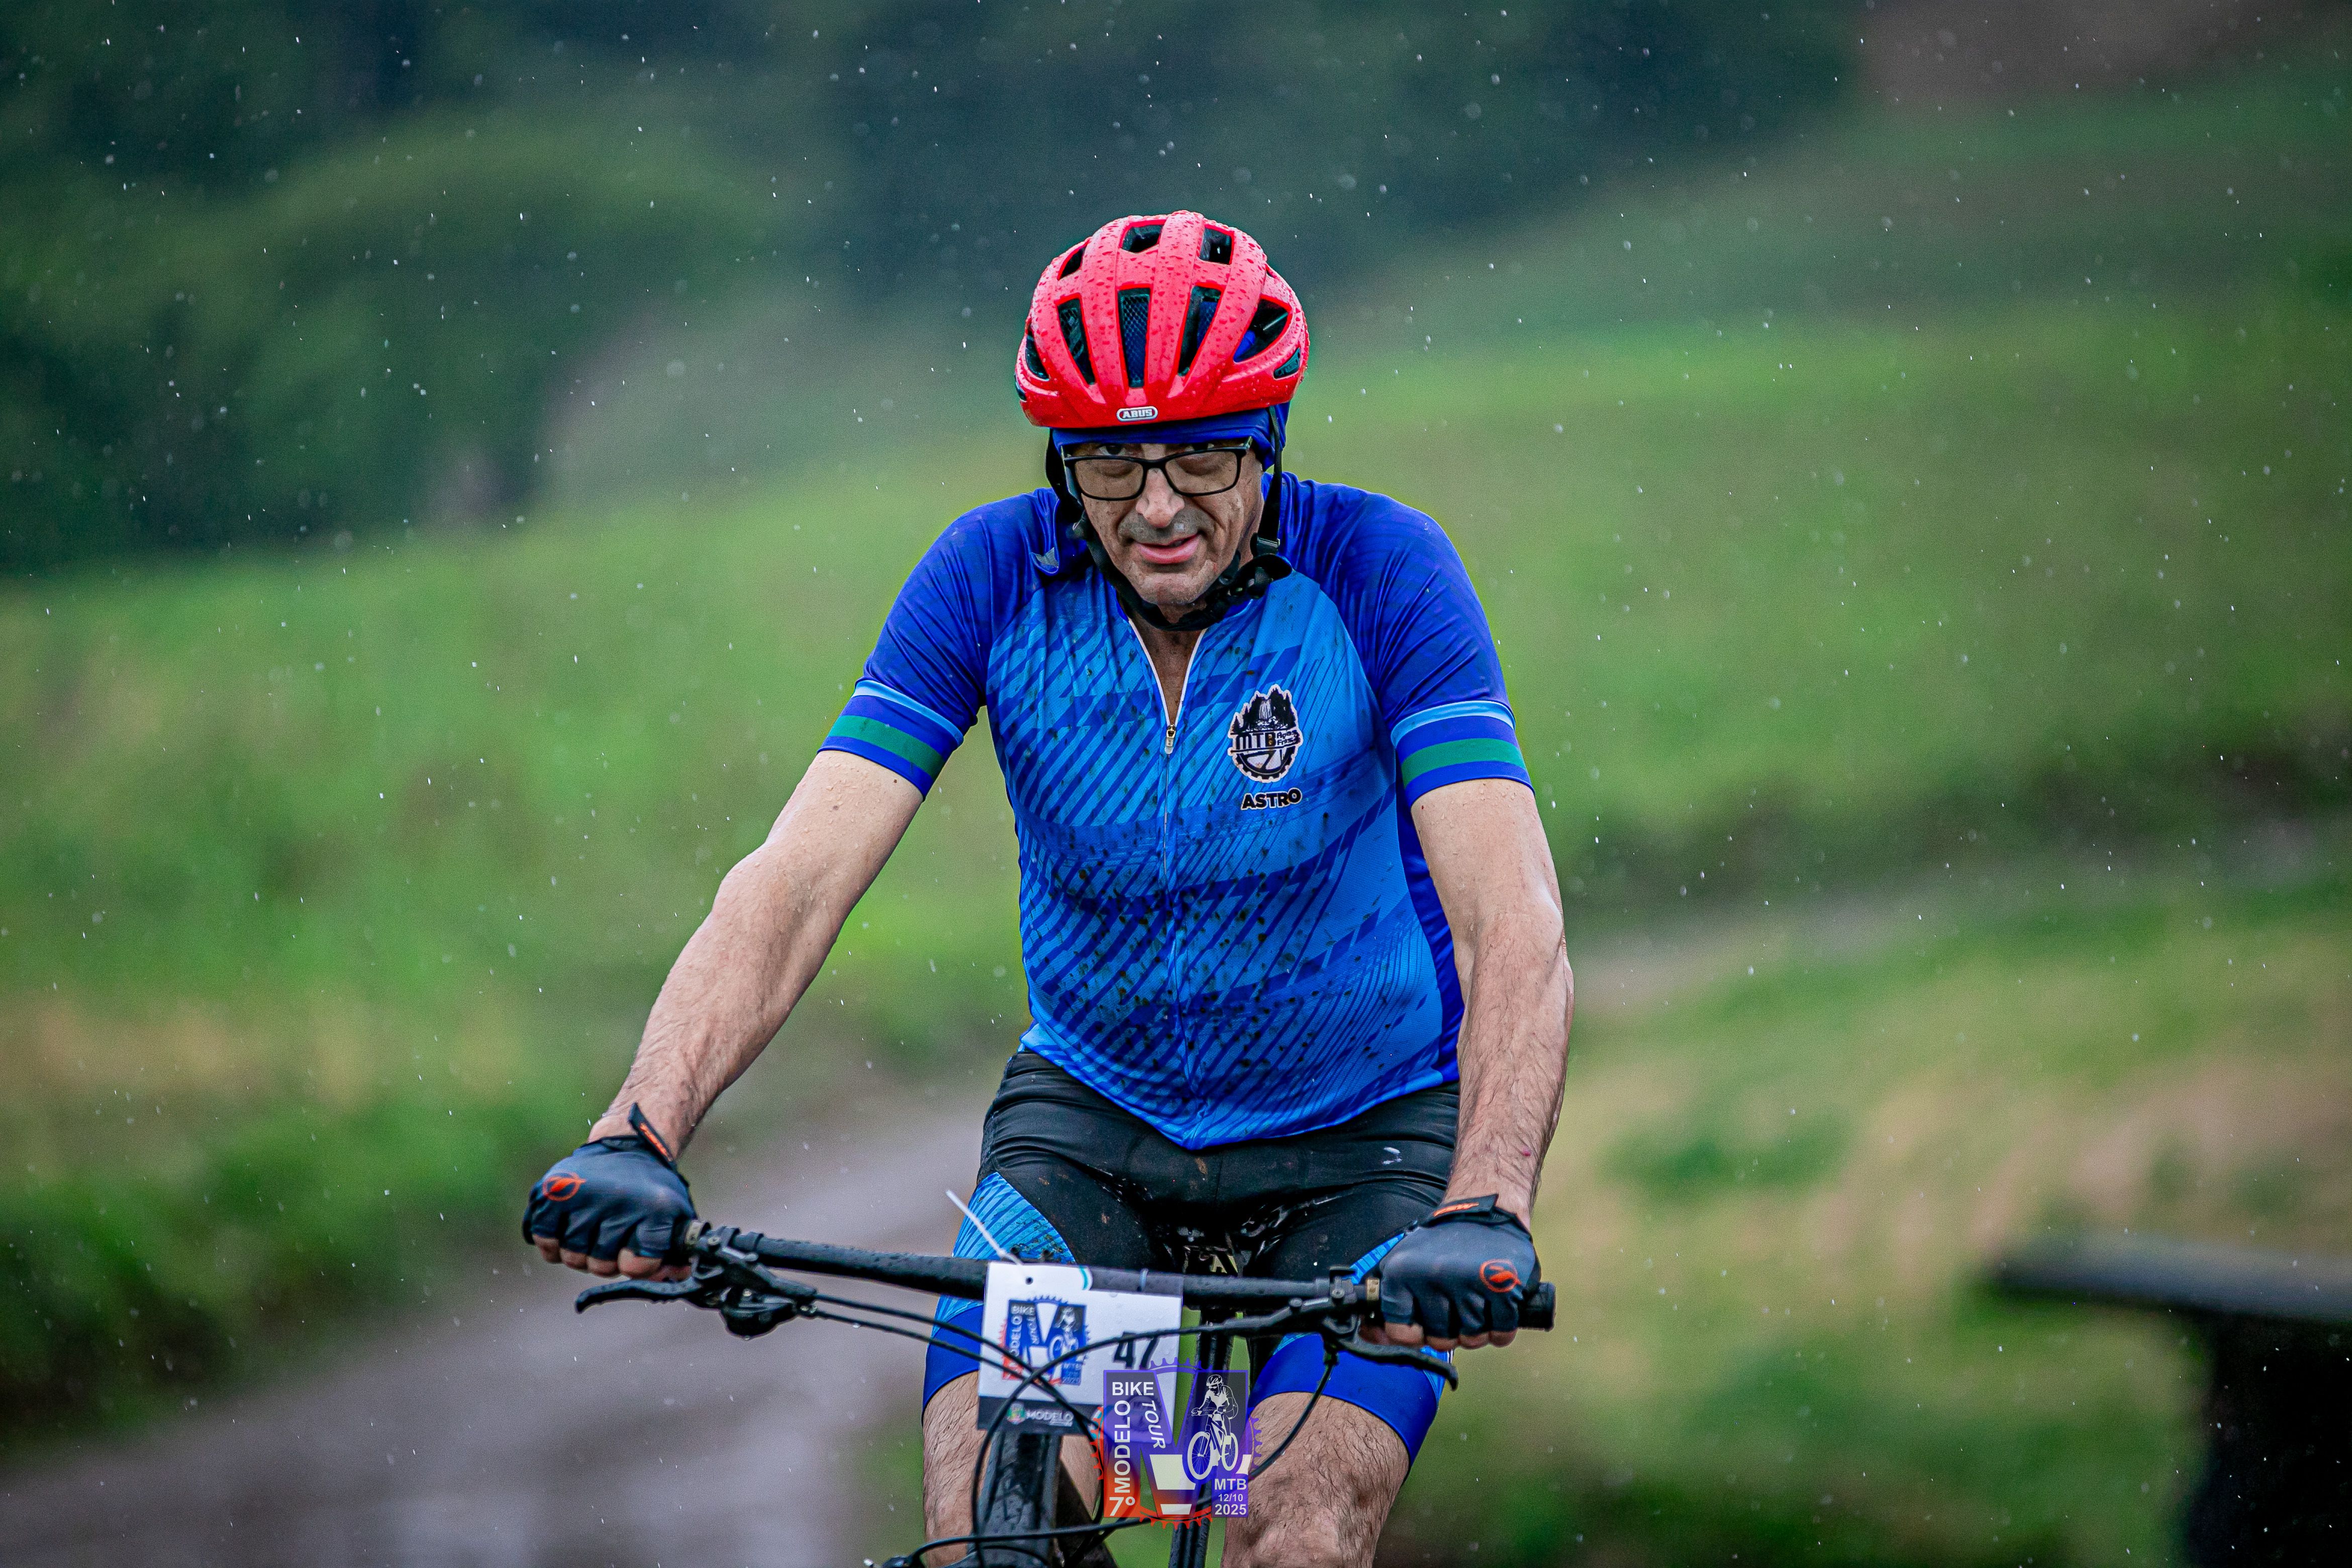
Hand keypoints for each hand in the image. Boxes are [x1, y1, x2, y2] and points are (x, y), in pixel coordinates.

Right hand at [522, 1108, 694, 1281]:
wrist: (629, 1145)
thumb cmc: (652, 1191)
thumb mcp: (677, 1216)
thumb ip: (676, 1252)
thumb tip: (677, 1278)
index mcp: (654, 1209)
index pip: (637, 1267)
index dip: (637, 1268)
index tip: (638, 1253)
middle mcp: (618, 1201)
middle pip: (602, 1266)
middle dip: (608, 1261)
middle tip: (613, 1241)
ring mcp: (583, 1195)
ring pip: (573, 1258)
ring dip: (582, 1253)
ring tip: (593, 1233)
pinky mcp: (553, 1192)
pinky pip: (546, 1241)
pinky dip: (554, 1245)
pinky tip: (567, 1231)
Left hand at [1363, 1195, 1537, 1352]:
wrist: (1487, 1210)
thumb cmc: (1443, 1242)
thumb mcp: (1404, 1261)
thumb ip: (1389, 1300)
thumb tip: (1374, 1337)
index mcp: (1403, 1271)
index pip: (1400, 1332)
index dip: (1414, 1333)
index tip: (1422, 1324)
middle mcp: (1433, 1276)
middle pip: (1440, 1340)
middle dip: (1450, 1332)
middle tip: (1456, 1307)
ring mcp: (1470, 1282)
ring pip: (1472, 1339)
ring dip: (1476, 1331)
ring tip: (1476, 1303)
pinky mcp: (1503, 1286)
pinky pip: (1501, 1334)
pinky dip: (1500, 1329)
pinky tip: (1496, 1307)